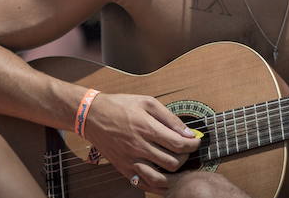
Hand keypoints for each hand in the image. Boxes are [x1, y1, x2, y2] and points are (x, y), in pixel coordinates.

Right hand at [83, 93, 201, 194]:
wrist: (92, 116)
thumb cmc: (120, 106)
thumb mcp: (147, 103)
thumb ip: (169, 118)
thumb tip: (187, 132)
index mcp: (147, 128)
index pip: (179, 144)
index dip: (193, 145)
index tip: (196, 141)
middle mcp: (139, 147)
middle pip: (173, 163)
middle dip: (186, 157)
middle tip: (187, 150)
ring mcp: (131, 161)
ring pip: (160, 179)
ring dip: (175, 174)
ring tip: (178, 164)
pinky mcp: (124, 169)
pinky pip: (144, 184)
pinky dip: (158, 185)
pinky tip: (165, 178)